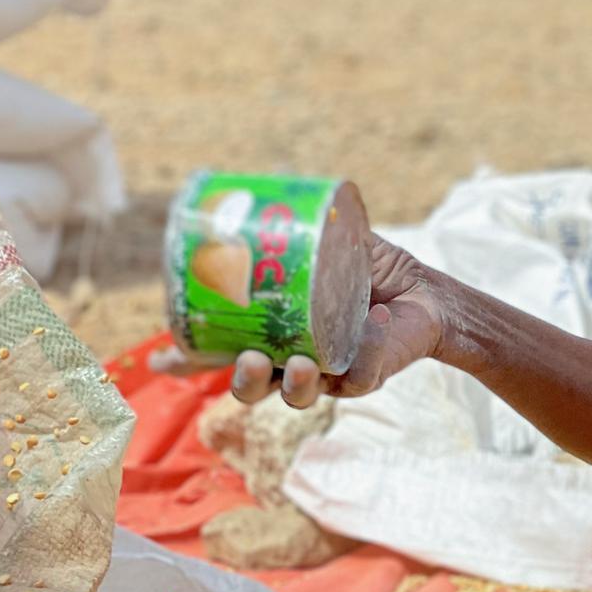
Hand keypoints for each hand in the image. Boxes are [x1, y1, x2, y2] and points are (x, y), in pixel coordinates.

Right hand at [151, 234, 446, 408]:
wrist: (428, 293)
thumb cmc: (375, 271)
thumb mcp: (334, 247)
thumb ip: (301, 230)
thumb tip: (265, 197)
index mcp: (273, 333)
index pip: (221, 351)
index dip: (189, 359)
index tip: (163, 358)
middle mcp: (292, 359)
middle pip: (252, 384)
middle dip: (243, 378)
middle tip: (251, 358)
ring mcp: (326, 374)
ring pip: (295, 394)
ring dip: (291, 383)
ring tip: (301, 363)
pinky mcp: (363, 377)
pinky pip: (355, 377)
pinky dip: (361, 352)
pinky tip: (373, 323)